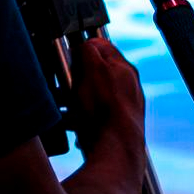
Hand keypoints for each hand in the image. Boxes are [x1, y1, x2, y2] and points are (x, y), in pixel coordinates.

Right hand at [69, 36, 144, 155]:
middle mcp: (129, 87)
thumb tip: (84, 45)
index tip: (70, 55)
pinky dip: (82, 119)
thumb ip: (87, 52)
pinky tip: (74, 125)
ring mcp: (125, 108)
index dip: (83, 48)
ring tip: (64, 108)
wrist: (116, 149)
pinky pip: (95, 117)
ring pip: (94, 96)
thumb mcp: (91, 70)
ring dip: (76, 100)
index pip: (102, 46)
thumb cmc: (105, 109)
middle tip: (65, 83)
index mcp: (124, 68)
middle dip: (76, 78)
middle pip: (97, 73)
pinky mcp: (118, 126)